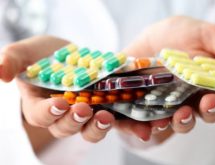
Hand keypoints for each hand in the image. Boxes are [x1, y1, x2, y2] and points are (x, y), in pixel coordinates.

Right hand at [0, 35, 168, 144]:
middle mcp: (64, 115)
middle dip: (75, 120)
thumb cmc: (48, 55)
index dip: (49, 112)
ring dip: (99, 127)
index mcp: (42, 105)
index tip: (59, 103)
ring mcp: (88, 114)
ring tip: (107, 117)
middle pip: (67, 127)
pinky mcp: (108, 110)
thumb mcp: (29, 51)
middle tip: (85, 109)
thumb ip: (13, 60)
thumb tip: (0, 73)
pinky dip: (130, 127)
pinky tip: (143, 128)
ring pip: (91, 130)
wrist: (76, 55)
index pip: (41, 115)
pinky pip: (118, 123)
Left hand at [117, 16, 214, 142]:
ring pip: (180, 122)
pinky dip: (147, 129)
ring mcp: (171, 105)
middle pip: (205, 114)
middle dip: (209, 112)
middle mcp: (193, 98)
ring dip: (182, 122)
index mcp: (211, 85)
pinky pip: (149, 123)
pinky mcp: (148, 107)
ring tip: (180, 114)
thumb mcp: (207, 34)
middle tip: (207, 103)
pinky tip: (145, 131)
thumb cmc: (183, 34)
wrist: (151, 36)